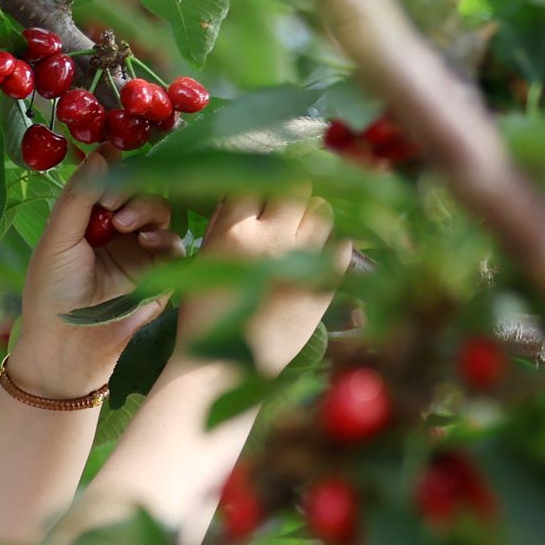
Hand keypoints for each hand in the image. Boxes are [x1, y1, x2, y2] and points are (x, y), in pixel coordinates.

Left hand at [6, 155, 183, 395]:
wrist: (64, 345)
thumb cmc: (51, 292)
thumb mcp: (57, 238)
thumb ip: (78, 196)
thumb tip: (102, 152)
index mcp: (90, 219)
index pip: (112, 181)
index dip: (116, 165)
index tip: (115, 149)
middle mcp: (119, 231)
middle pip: (141, 190)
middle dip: (131, 187)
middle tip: (112, 200)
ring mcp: (142, 252)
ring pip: (161, 212)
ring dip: (146, 208)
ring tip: (122, 223)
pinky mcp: (162, 275)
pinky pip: (177, 246)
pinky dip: (164, 237)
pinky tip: (144, 242)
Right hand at [176, 194, 344, 375]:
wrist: (223, 369)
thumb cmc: (203, 314)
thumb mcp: (202, 260)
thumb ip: (223, 222)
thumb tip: (243, 187)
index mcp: (235, 232)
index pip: (253, 178)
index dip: (257, 175)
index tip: (260, 180)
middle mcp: (273, 239)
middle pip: (295, 186)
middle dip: (290, 187)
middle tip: (286, 196)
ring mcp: (303, 261)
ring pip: (323, 210)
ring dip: (314, 209)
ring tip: (304, 220)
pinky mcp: (323, 284)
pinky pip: (342, 244)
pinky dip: (334, 238)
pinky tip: (321, 245)